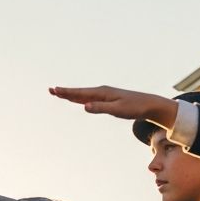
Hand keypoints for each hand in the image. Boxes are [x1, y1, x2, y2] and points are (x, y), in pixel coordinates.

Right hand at [49, 85, 177, 127]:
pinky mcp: (107, 99)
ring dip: (71, 94)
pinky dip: (80, 98)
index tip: (55, 91)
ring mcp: (104, 95)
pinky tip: (77, 100)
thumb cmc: (134, 107)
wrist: (148, 104)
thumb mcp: (118, 110)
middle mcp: (101, 92)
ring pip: (83, 95)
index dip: (66, 93)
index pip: (80, 93)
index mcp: (102, 93)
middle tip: (51, 90)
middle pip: (79, 92)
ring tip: (59, 93)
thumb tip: (85, 106)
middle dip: (65, 92)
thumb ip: (100, 108)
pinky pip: (90, 98)